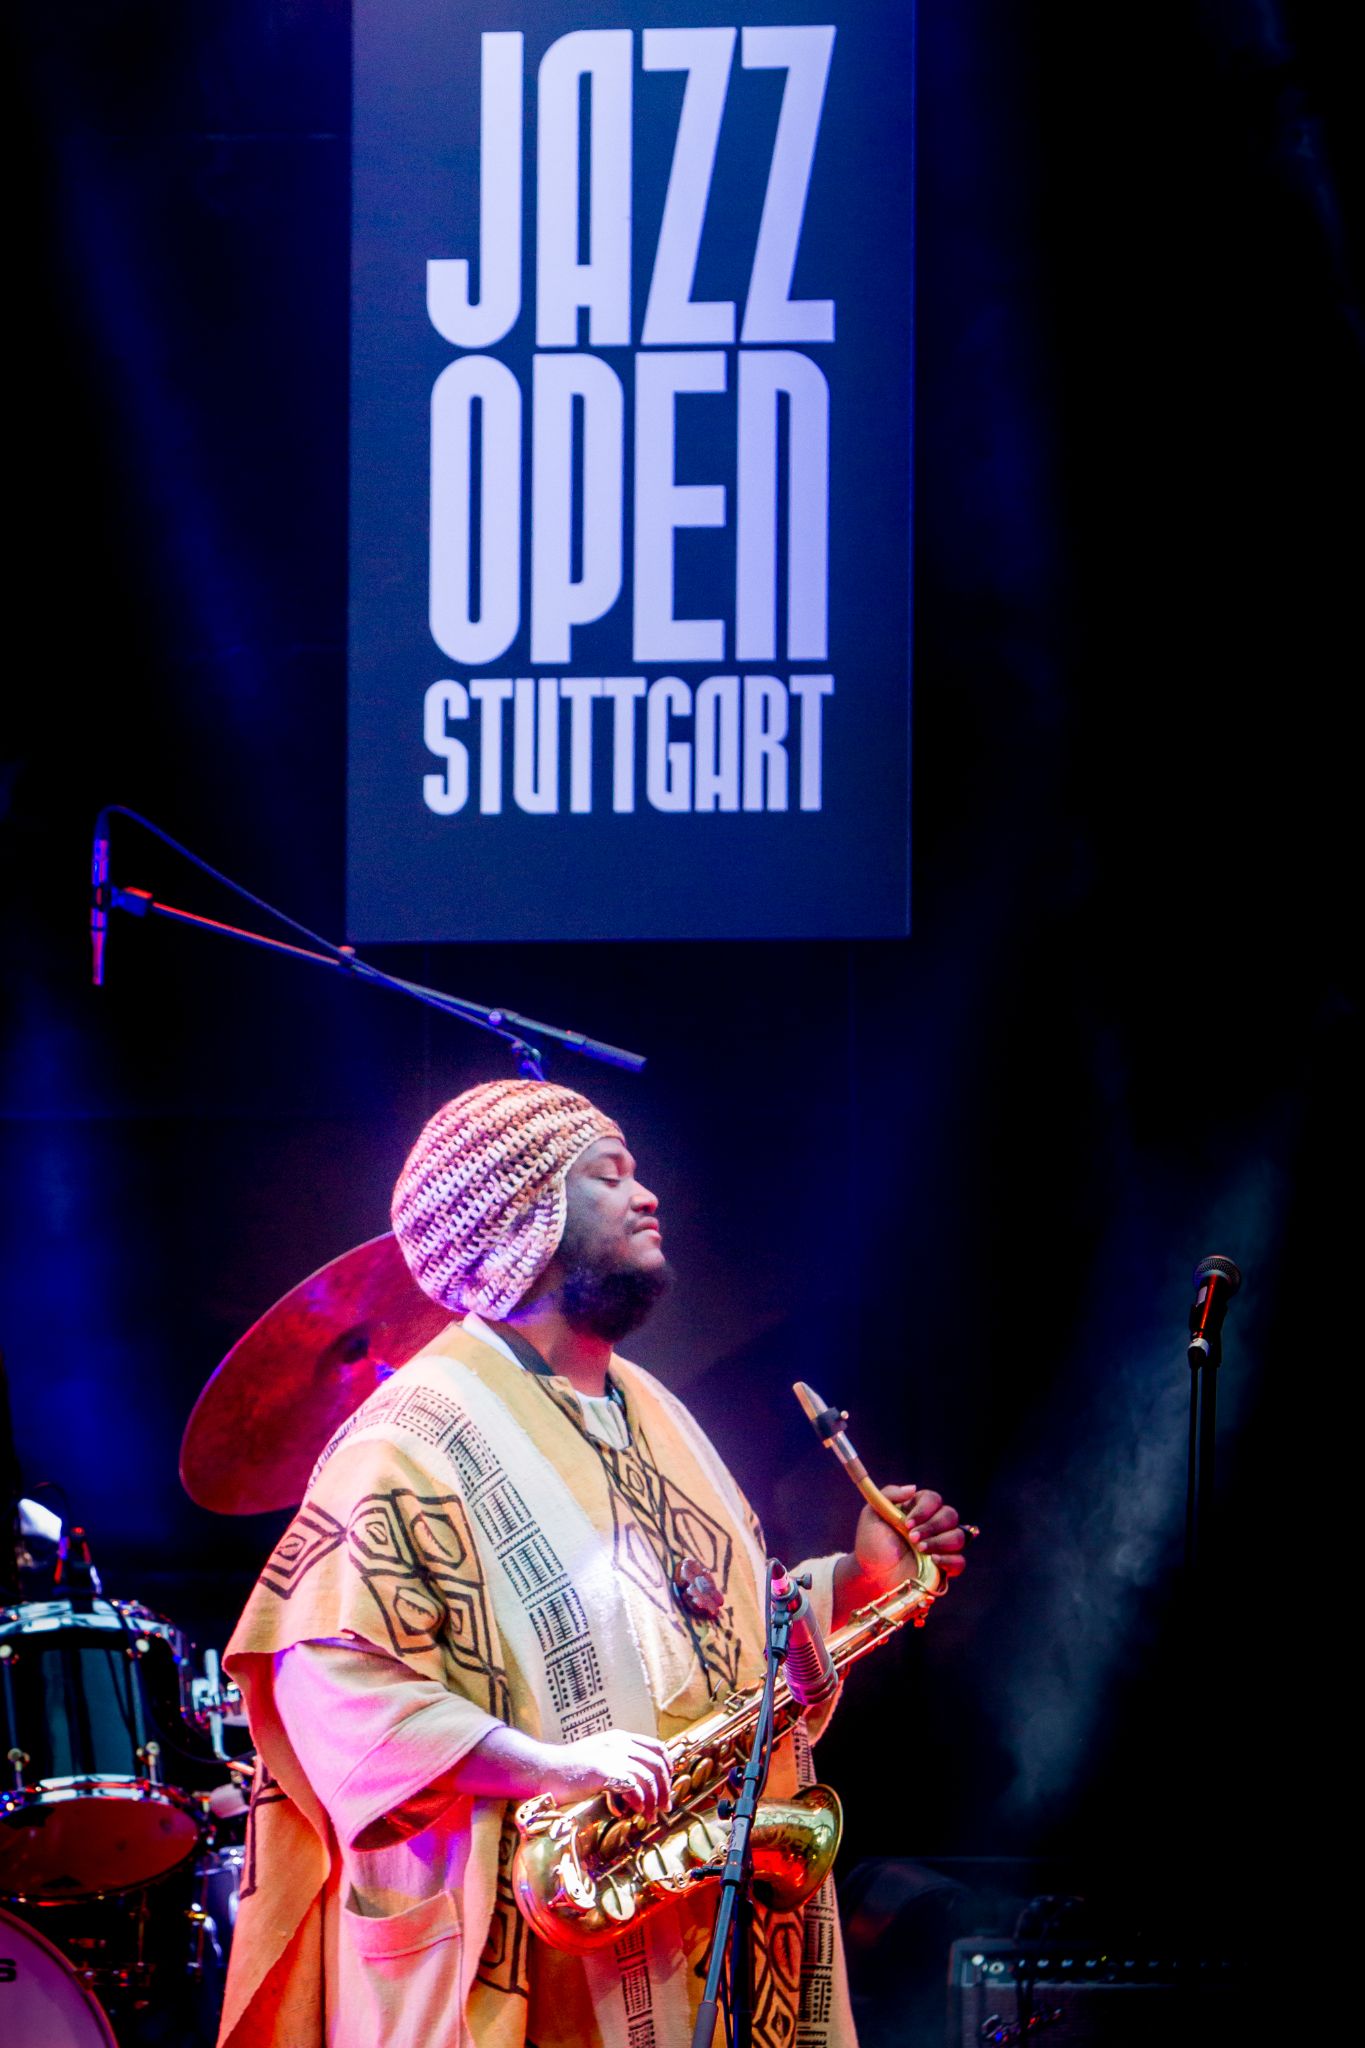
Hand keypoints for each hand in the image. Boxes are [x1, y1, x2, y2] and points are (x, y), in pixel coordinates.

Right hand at [542, 1727, 672, 1818]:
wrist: (544, 1769)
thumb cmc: (569, 1769)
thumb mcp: (599, 1756)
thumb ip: (618, 1761)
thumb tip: (638, 1781)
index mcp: (620, 1738)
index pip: (657, 1747)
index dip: (667, 1767)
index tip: (667, 1786)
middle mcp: (619, 1743)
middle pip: (657, 1763)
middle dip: (665, 1788)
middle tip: (664, 1807)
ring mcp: (611, 1756)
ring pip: (649, 1776)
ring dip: (654, 1799)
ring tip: (650, 1815)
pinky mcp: (603, 1771)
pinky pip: (633, 1786)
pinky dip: (640, 1800)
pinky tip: (635, 1810)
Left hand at [833, 1482, 966, 1625]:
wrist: (871, 1576)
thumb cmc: (872, 1544)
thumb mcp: (872, 1515)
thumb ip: (890, 1495)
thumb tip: (913, 1488)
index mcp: (917, 1510)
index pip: (934, 1499)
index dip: (924, 1509)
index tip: (907, 1523)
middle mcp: (932, 1526)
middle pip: (950, 1515)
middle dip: (932, 1527)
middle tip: (912, 1538)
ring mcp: (940, 1547)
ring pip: (959, 1536)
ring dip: (940, 1542)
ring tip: (919, 1550)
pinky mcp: (944, 1568)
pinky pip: (960, 1561)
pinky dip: (949, 1560)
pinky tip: (933, 1561)